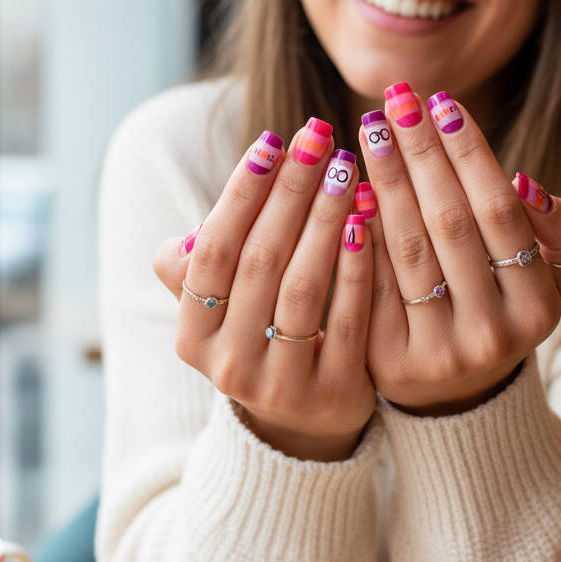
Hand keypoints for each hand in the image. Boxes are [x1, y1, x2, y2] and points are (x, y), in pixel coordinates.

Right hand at [152, 121, 375, 460]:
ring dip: (325, 219)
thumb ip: (199, 268)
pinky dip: (356, 267)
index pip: (213, 249)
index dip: (242, 192)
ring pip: (302, 286)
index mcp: (192, 333)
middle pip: (259, 260)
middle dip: (290, 191)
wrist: (304, 424)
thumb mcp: (220, 309)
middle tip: (320, 137)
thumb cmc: (262, 338)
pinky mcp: (331, 393)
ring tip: (347, 168)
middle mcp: (227, 363)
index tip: (273, 140)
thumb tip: (193, 232)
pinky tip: (368, 221)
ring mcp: (280, 384)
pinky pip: (348, 319)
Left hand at [358, 85, 560, 415]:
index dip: (470, 153)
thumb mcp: (550, 273)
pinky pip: (372, 280)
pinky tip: (351, 186)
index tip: (442, 102)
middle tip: (395, 100)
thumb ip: (559, 228)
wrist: (458, 391)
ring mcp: (439, 351)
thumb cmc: (504, 305)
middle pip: (450, 223)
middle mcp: (492, 333)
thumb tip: (524, 184)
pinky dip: (362, 230)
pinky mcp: (388, 360)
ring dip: (387, 181)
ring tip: (371, 130)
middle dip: (421, 154)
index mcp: (538, 306)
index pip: (500, 211)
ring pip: (408, 250)